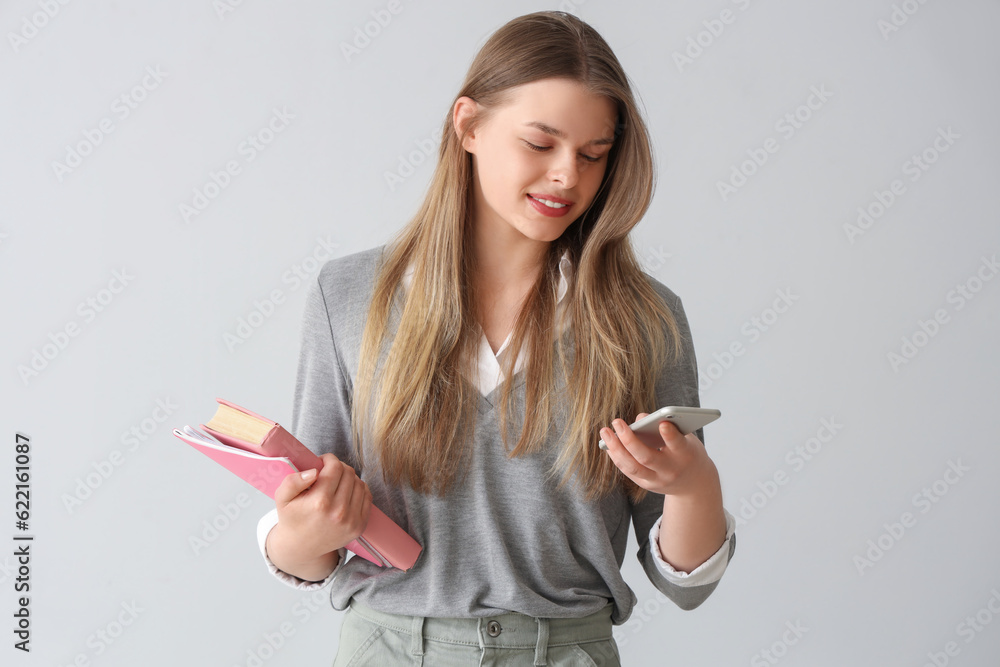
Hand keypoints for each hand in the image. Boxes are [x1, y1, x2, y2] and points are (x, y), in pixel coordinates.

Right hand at [271, 452, 372, 561]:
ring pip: (359, 482)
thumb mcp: (282, 499)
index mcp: (320, 502)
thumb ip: (293, 481)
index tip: (322, 462)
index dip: (329, 459)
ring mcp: (352, 520)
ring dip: (349, 478)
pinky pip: (367, 496)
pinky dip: (358, 489)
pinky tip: (346, 492)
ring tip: (336, 483)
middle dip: (338, 467)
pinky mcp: (360, 526)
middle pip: (349, 473)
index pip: (335, 467)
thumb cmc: (292, 519)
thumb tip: (314, 471)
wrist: (302, 548)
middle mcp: (339, 512)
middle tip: (328, 472)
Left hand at [601, 413, 718, 496]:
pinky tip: (608, 444)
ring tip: (605, 432)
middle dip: (630, 439)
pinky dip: (617, 456)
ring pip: (632, 466)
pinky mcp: (646, 485)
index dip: (670, 436)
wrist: (695, 485)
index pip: (677, 445)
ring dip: (616, 448)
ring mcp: (657, 480)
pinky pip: (628, 471)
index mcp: (685, 455)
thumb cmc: (688, 453)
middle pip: (647, 457)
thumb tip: (640, 417)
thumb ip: (668, 427)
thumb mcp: (686, 438)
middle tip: (616, 421)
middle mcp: (670, 471)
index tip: (662, 424)